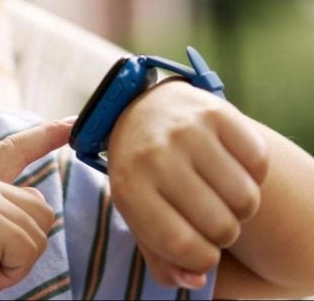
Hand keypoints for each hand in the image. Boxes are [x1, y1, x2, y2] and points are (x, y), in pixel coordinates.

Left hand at [107, 80, 268, 289]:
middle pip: (221, 227)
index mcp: (129, 185)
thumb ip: (162, 259)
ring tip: (218, 190)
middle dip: (222, 231)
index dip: (203, 259)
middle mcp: (156, 154)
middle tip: (207, 211)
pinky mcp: (215, 111)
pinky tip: (228, 164)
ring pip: (246, 199)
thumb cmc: (142, 171)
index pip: (184, 247)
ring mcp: (186, 130)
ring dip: (240, 205)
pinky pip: (259, 163)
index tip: (200, 247)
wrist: (141, 108)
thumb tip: (196, 279)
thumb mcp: (137, 213)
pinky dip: (252, 173)